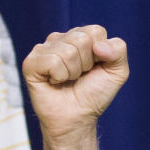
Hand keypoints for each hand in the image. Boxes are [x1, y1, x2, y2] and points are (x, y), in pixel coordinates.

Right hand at [22, 25, 128, 149]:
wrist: (77, 118)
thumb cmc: (94, 94)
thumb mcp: (117, 72)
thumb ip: (118, 50)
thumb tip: (98, 45)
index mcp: (80, 36)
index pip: (96, 31)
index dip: (101, 54)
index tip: (94, 68)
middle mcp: (61, 39)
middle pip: (81, 39)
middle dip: (87, 63)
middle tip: (80, 76)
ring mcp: (44, 49)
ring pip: (67, 51)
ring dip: (73, 72)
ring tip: (67, 80)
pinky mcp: (31, 62)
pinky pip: (52, 61)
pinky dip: (59, 77)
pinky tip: (54, 82)